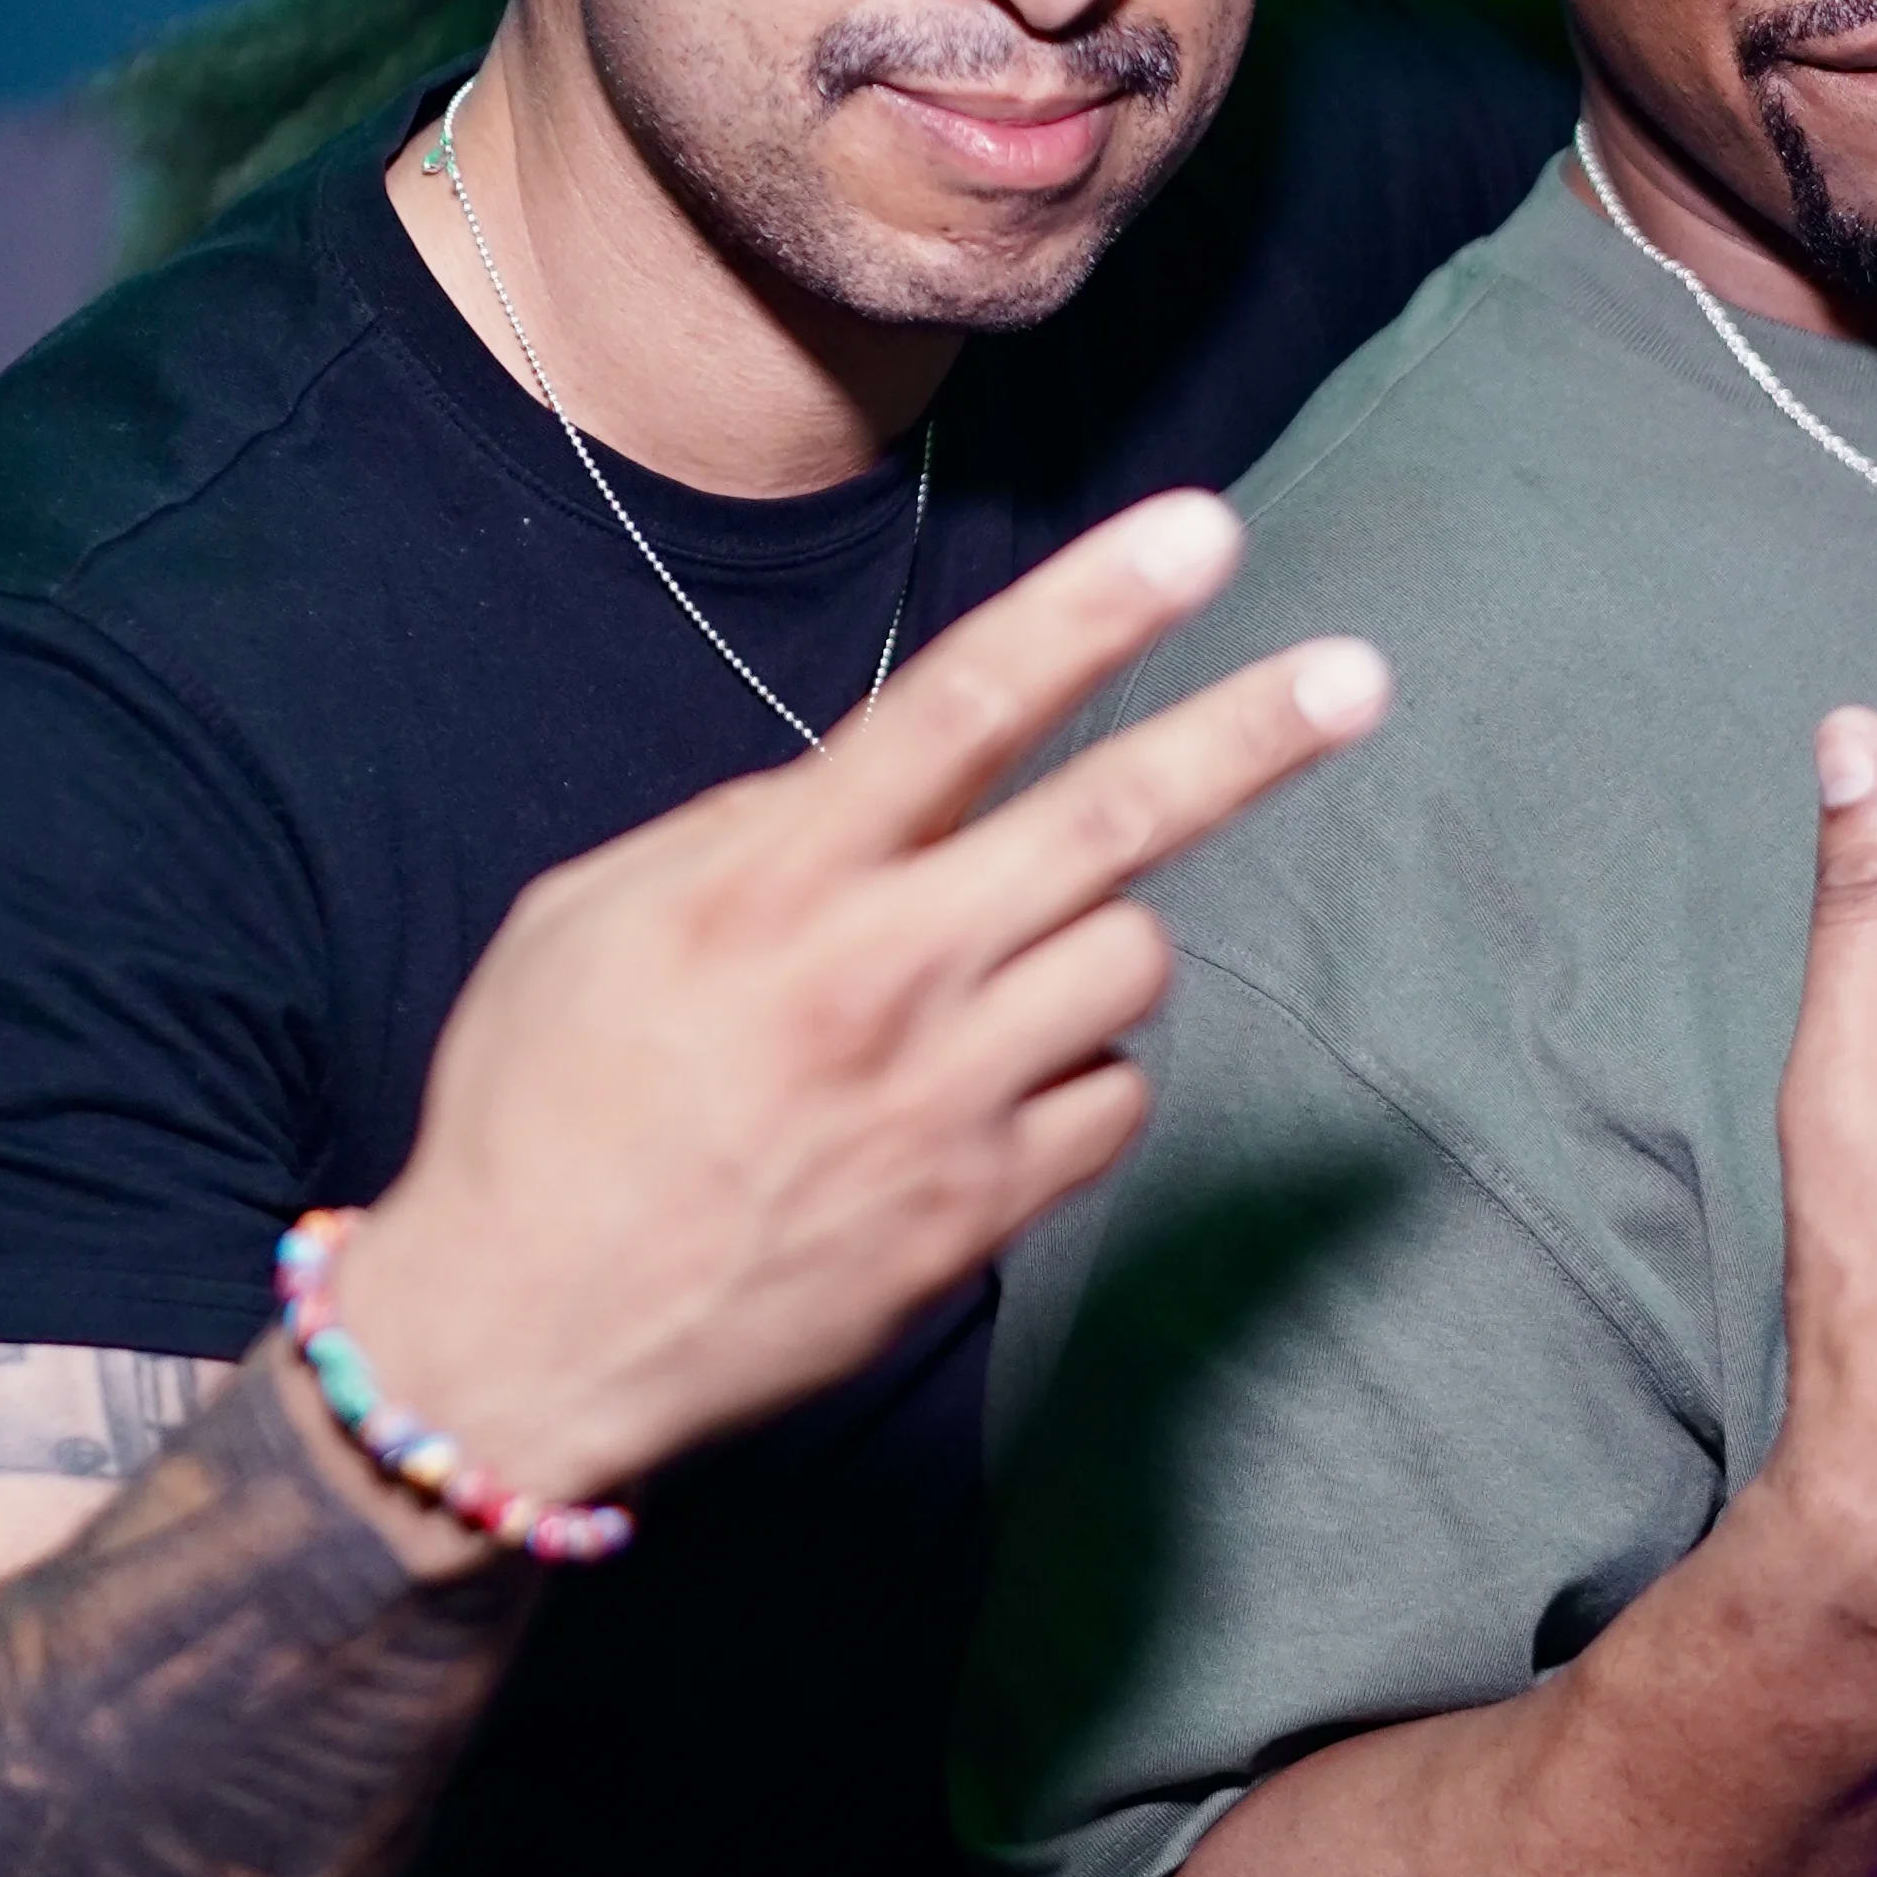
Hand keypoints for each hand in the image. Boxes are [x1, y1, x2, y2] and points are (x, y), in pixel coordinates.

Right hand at [343, 493, 1388, 1504]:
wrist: (518, 1343)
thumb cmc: (538, 1109)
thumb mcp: (592, 917)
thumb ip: (744, 832)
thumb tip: (876, 783)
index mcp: (776, 884)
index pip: (965, 705)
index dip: (1095, 608)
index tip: (1201, 534)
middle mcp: (883, 980)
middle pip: (1113, 825)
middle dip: (1248, 736)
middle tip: (1358, 678)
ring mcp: (948, 1104)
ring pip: (1132, 961)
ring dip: (1100, 935)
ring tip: (1000, 961)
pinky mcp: (983, 1214)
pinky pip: (1112, 1100)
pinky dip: (1079, 1074)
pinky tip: (991, 1086)